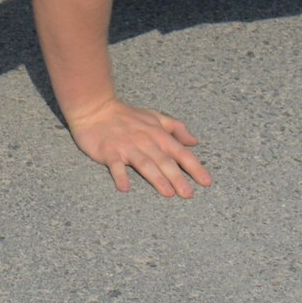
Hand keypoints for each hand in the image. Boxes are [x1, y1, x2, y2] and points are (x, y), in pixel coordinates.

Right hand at [64, 97, 209, 197]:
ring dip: (156, 178)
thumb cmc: (126, 115)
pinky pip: (115, 165)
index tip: (206, 182)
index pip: (180, 152)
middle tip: (188, 194)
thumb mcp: (154, 117)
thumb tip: (194, 142)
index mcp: (157, 134)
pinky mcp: (109, 152)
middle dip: (178, 178)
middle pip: (164, 161)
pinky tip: (125, 188)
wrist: (95, 108)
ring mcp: (126, 146)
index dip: (194, 167)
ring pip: (144, 164)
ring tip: (167, 193)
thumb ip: (176, 128)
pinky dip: (120, 176)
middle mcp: (145, 141)